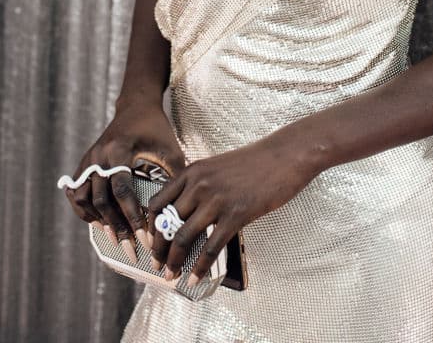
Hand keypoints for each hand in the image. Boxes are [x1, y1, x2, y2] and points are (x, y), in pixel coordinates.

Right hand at [62, 99, 185, 265]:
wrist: (136, 106)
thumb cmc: (156, 129)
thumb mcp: (170, 149)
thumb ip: (175, 177)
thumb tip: (181, 212)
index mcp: (120, 150)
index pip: (122, 190)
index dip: (133, 217)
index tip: (145, 239)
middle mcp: (99, 155)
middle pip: (102, 200)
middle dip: (117, 228)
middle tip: (131, 250)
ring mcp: (89, 159)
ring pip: (83, 199)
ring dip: (98, 221)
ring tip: (115, 238)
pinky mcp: (84, 162)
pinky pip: (75, 191)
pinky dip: (83, 210)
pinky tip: (97, 222)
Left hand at [147, 138, 315, 284]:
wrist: (282, 156)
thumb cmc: (253, 162)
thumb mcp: (217, 166)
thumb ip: (199, 185)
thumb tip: (186, 211)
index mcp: (192, 171)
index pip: (158, 202)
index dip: (150, 226)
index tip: (150, 242)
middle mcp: (199, 185)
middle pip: (167, 224)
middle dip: (159, 249)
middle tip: (157, 265)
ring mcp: (216, 200)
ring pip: (184, 237)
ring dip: (175, 261)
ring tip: (172, 275)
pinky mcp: (235, 215)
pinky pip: (211, 247)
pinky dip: (200, 266)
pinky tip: (196, 278)